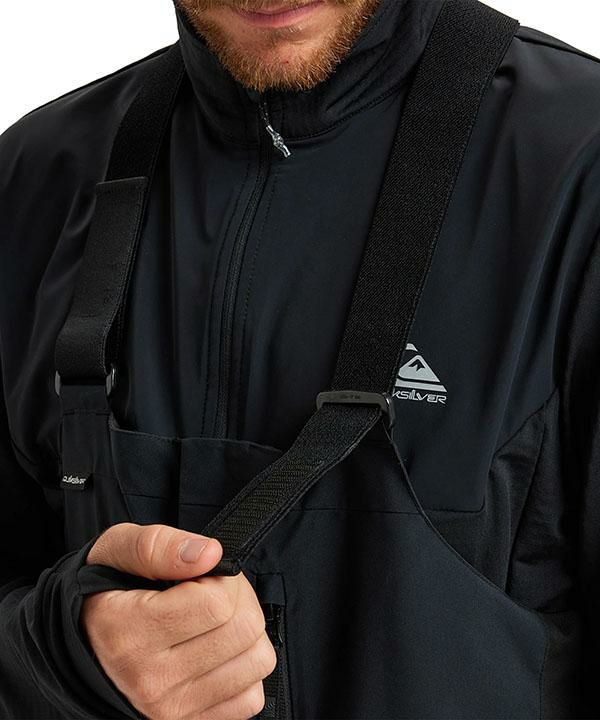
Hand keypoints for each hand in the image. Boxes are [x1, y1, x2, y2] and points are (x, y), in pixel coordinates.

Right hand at [81, 522, 276, 719]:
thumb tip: (211, 553)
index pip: (217, 602)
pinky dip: (244, 669)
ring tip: (217, 620)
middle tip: (214, 591)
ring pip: (257, 661)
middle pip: (243, 629)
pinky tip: (217, 651)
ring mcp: (172, 708)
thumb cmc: (104, 592)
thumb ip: (160, 545)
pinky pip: (251, 697)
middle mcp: (150, 678)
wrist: (79, 647)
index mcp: (128, 630)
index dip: (221, 577)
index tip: (202, 574)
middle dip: (240, 598)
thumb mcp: (118, 550)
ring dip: (248, 632)